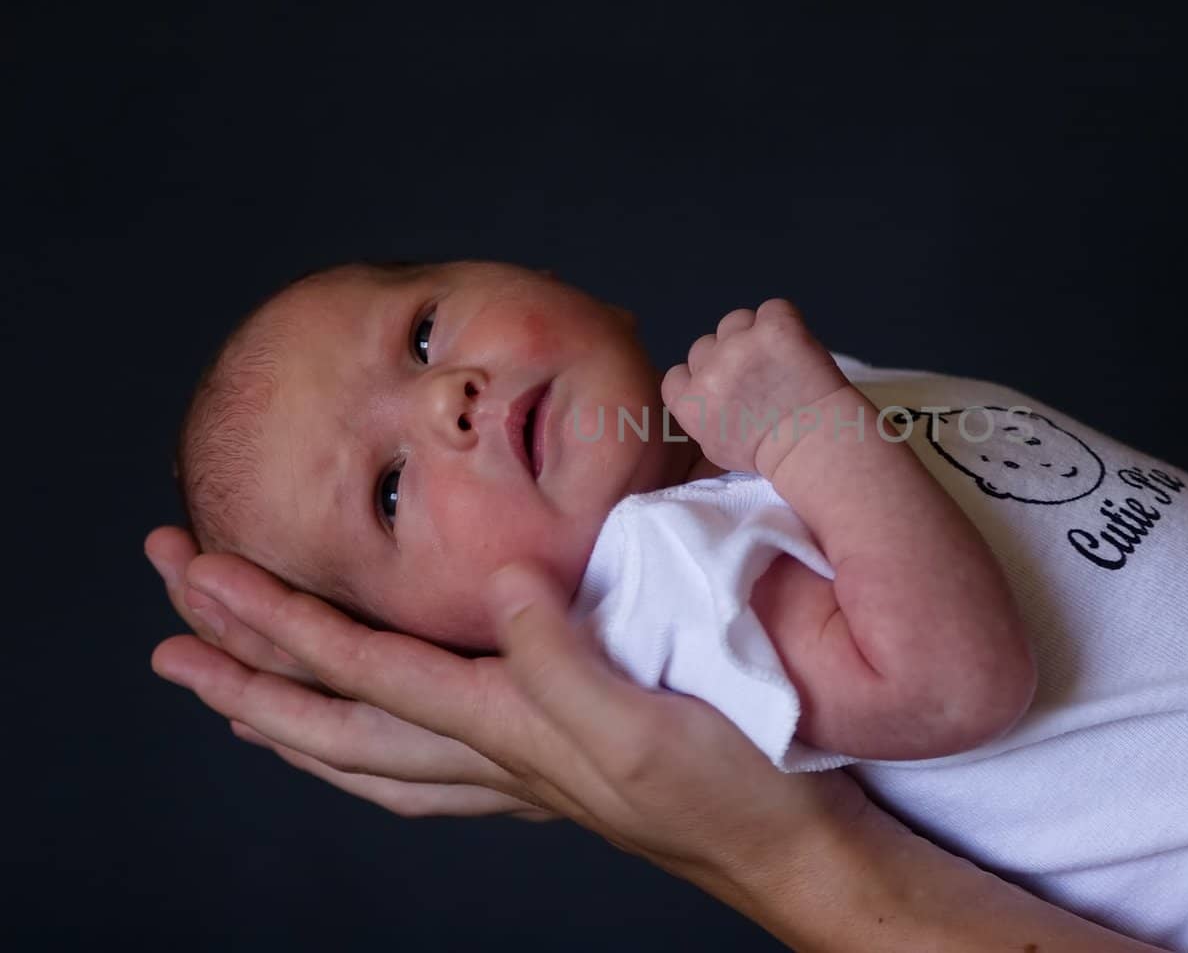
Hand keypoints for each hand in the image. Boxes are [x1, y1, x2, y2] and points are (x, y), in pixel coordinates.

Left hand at [147, 528, 868, 882]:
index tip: (199, 574)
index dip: (272, 620)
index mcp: (505, 725)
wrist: (786, 846)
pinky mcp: (548, 769)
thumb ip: (563, 656)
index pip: (359, 667)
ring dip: (284, 719)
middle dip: (240, 671)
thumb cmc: (731, 785)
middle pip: (332, 717)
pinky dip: (365, 750)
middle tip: (168, 627)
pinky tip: (366, 740)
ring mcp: (514, 770)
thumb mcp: (648, 721)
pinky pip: (418, 770)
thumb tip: (499, 583)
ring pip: (364, 754)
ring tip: (227, 694)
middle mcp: (490, 753)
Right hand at [661, 298, 848, 476]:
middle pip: (705, 345)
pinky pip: (773, 309)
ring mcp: (740, 344)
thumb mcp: (717, 449)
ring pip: (735, 321)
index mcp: (690, 402)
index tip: (727, 388)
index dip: (703, 377)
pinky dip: (784, 322)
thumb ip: (701, 420)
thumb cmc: (771, 454)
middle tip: (759, 378)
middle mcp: (709, 369)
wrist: (814, 444)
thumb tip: (700, 403)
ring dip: (752, 334)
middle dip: (727, 357)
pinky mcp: (774, 327)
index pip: (678, 373)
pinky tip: (795, 346)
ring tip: (777, 360)